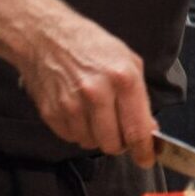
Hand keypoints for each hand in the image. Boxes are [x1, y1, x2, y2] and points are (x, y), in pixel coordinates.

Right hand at [15, 5, 156, 165]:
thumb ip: (141, 97)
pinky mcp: (52, 113)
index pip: (137, 130)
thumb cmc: (91, 45)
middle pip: (114, 144)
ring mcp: (72, 105)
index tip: (146, 159)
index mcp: (123, 79)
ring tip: (95, 113)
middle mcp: (97, 94)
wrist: (46, 36)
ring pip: (92, 144)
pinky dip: (78, 131)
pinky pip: (71, 138)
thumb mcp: (128, 61)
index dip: (144, 151)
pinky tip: (79, 112)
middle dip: (120, 142)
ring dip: (97, 136)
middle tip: (119, 129)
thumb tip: (148, 130)